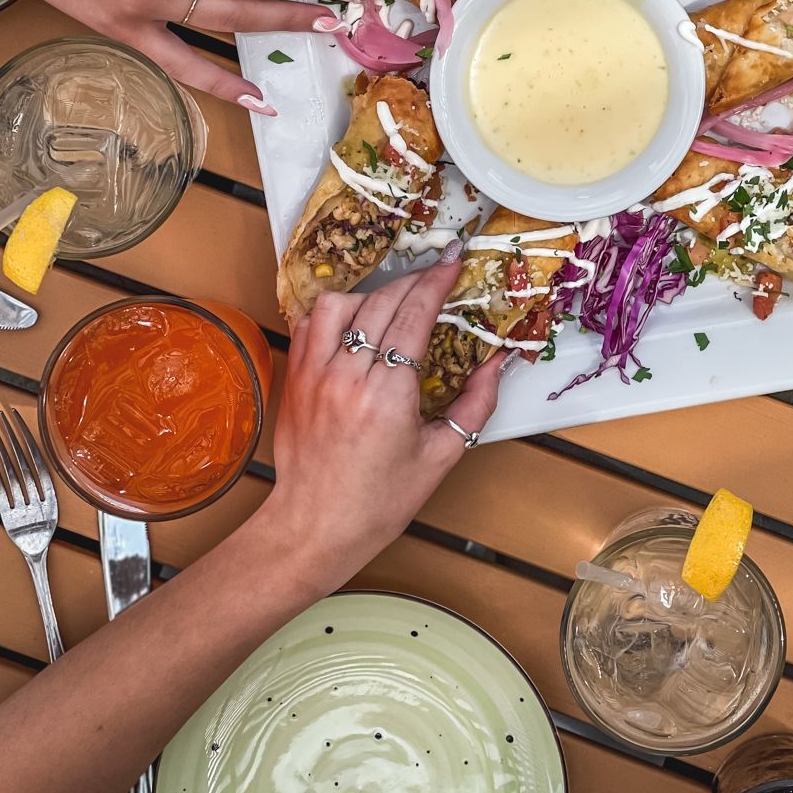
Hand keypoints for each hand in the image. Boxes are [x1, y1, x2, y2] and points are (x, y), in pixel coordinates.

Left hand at [257, 252, 501, 596]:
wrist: (313, 528)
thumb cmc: (377, 502)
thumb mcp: (440, 457)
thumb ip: (475, 404)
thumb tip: (498, 363)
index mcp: (387, 396)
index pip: (414, 315)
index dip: (437, 282)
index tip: (453, 264)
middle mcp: (347, 376)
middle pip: (383, 302)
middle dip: (414, 281)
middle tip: (436, 276)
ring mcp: (314, 375)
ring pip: (341, 304)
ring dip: (372, 293)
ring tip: (395, 300)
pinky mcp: (293, 378)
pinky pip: (310, 324)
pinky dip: (335, 312)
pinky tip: (355, 320)